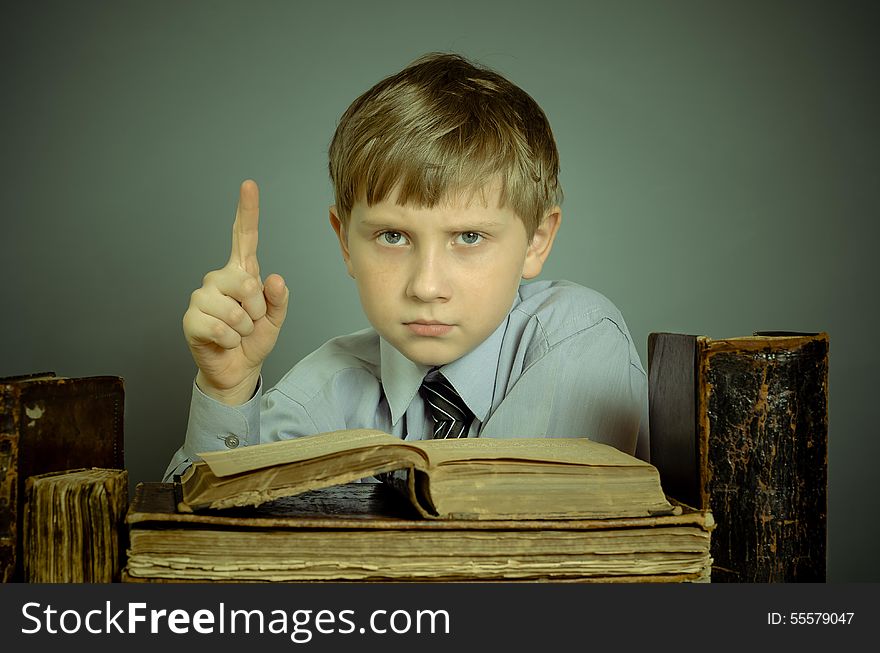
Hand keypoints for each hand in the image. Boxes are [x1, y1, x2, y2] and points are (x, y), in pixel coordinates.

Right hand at [182, 180, 288, 403]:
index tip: (249, 185)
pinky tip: (226, 341)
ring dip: (245, 327)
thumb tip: (274, 278)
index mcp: (241, 272)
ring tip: (238, 332)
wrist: (238, 370)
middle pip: (245, 282)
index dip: (246, 211)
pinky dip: (231, 340)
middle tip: (252, 320)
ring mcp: (202, 297)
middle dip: (258, 308)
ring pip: (234, 309)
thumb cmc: (254, 339)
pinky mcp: (191, 319)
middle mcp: (218, 279)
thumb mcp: (276, 318)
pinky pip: (221, 328)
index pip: (243, 236)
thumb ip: (279, 298)